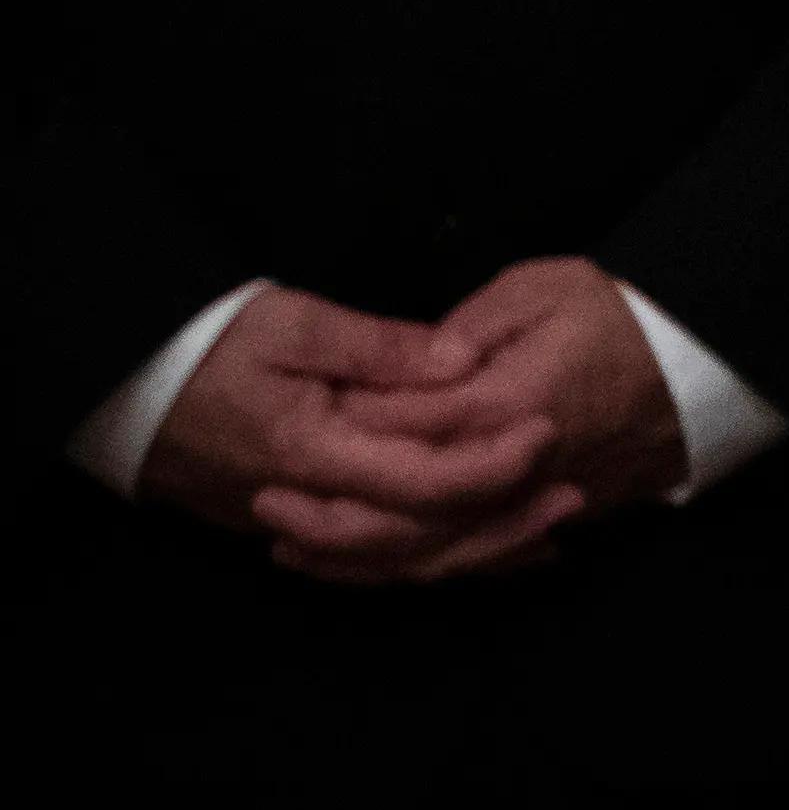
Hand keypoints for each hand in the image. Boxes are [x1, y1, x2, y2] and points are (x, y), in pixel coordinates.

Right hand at [137, 282, 572, 582]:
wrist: (122, 383)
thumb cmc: (207, 342)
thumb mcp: (293, 322)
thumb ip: (380, 348)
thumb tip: (461, 362)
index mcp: (308, 451)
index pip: (418, 481)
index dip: (489, 466)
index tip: (546, 436)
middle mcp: (301, 502)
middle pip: (414, 539)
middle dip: (498, 524)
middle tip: (570, 500)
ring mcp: (291, 522)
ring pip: (392, 561)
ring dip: (470, 551)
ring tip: (543, 535)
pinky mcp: (287, 523)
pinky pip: (365, 557)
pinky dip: (422, 556)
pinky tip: (472, 549)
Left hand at [297, 259, 689, 581]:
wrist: (708, 359)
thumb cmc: (623, 312)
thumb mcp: (543, 288)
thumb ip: (468, 328)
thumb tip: (413, 364)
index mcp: (508, 405)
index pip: (404, 434)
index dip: (342, 436)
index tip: (288, 432)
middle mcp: (518, 471)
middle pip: (406, 518)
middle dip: (330, 521)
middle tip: (266, 509)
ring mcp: (537, 504)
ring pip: (436, 555)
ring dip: (361, 558)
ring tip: (298, 549)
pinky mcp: (552, 521)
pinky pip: (474, 561)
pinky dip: (419, 569)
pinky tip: (378, 564)